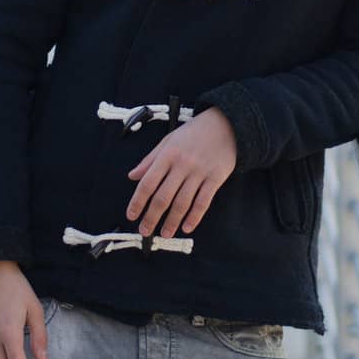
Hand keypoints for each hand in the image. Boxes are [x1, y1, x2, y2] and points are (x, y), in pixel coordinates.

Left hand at [125, 107, 237, 238]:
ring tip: (165, 234)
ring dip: (172, 222)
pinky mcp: (215, 178)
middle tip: (145, 231)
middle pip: (163, 197)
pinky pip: (203, 202)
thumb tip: (132, 176)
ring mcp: (200, 172)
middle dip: (152, 217)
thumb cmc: (194, 132)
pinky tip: (187, 227)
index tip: (132, 215)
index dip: (138, 202)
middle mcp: (182, 165)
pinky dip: (194, 217)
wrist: (226, 124)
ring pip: (182, 203)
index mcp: (168, 154)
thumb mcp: (168, 140)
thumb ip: (150, 160)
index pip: (148, 183)